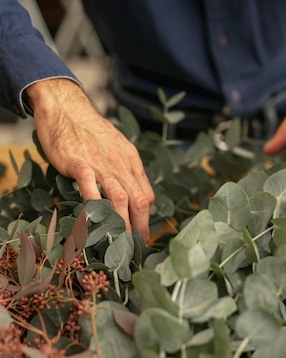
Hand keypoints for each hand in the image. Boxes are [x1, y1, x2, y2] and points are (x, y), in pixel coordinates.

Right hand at [24, 78, 153, 240]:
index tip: (142, 236)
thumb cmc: (89, 131)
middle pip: (138, 200)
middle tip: (135, 249)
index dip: (147, 219)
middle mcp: (121, 163)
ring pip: (119, 197)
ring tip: (120, 245)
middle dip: (140, 228)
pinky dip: (95, 205)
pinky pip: (90, 186)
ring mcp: (101, 163)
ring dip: (122, 224)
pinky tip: (94, 221)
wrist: (67, 109)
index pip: (146, 194)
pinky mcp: (79, 163)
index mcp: (131, 161)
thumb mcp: (115, 148)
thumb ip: (123, 170)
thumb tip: (129, 196)